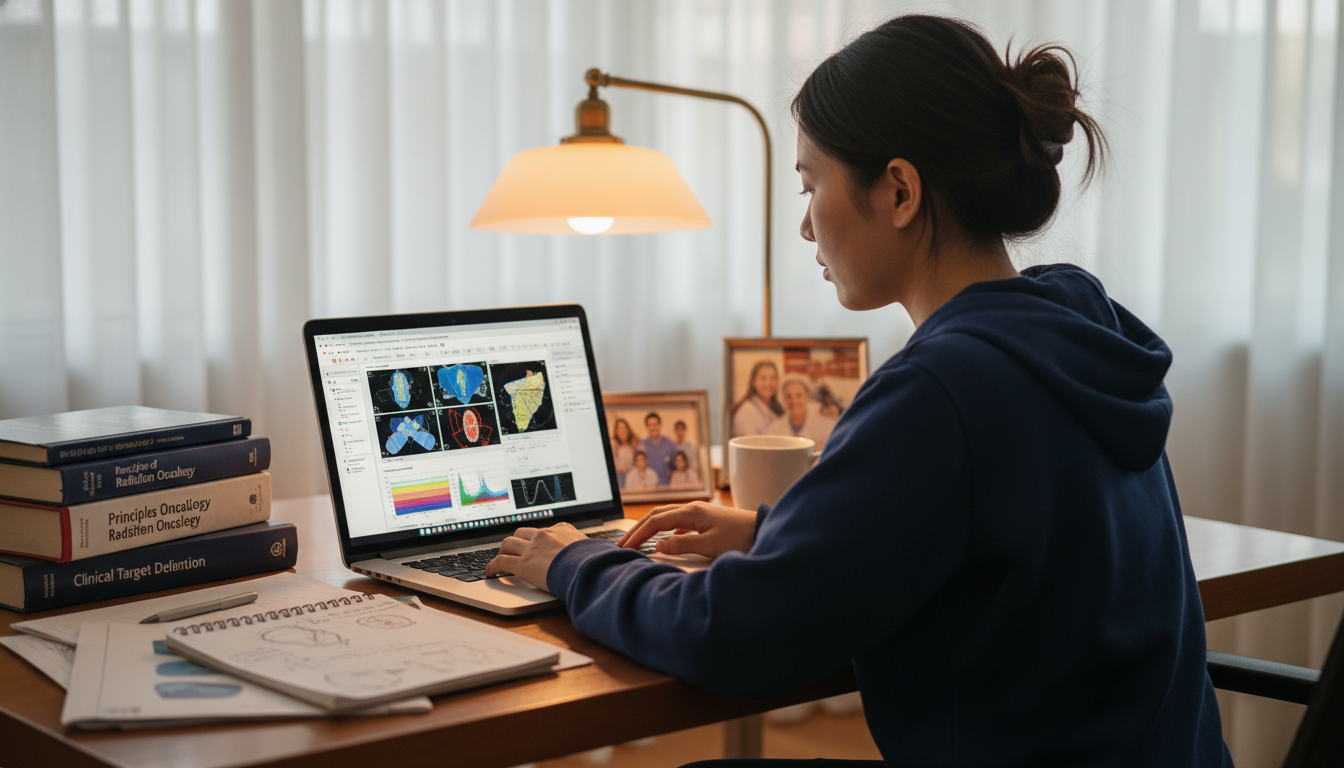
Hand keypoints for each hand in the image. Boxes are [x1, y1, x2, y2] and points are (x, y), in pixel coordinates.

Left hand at [485, 523, 588, 590]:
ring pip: (508, 544)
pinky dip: (493, 566)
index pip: (544, 530)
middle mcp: (544, 535)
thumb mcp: (596, 548)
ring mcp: (532, 549)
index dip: (537, 538)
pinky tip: (490, 571)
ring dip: (503, 551)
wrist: (586, 569)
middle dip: (516, 541)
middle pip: (522, 533)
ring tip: (501, 558)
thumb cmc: (594, 561)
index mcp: (561, 529)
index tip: (536, 544)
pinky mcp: (523, 565)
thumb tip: (610, 550)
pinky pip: (502, 562)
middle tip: (514, 550)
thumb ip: (593, 548)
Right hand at [617, 502, 757, 558]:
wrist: (765, 531)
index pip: (656, 522)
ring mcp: (700, 513)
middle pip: (657, 515)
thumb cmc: (741, 539)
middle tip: (623, 544)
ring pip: (667, 517)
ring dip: (650, 529)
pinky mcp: (706, 520)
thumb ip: (682, 546)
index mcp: (692, 512)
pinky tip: (666, 542)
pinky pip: (678, 523)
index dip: (638, 535)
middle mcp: (693, 508)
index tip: (625, 549)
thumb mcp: (710, 546)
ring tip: (638, 542)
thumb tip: (657, 545)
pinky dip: (665, 530)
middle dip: (638, 529)